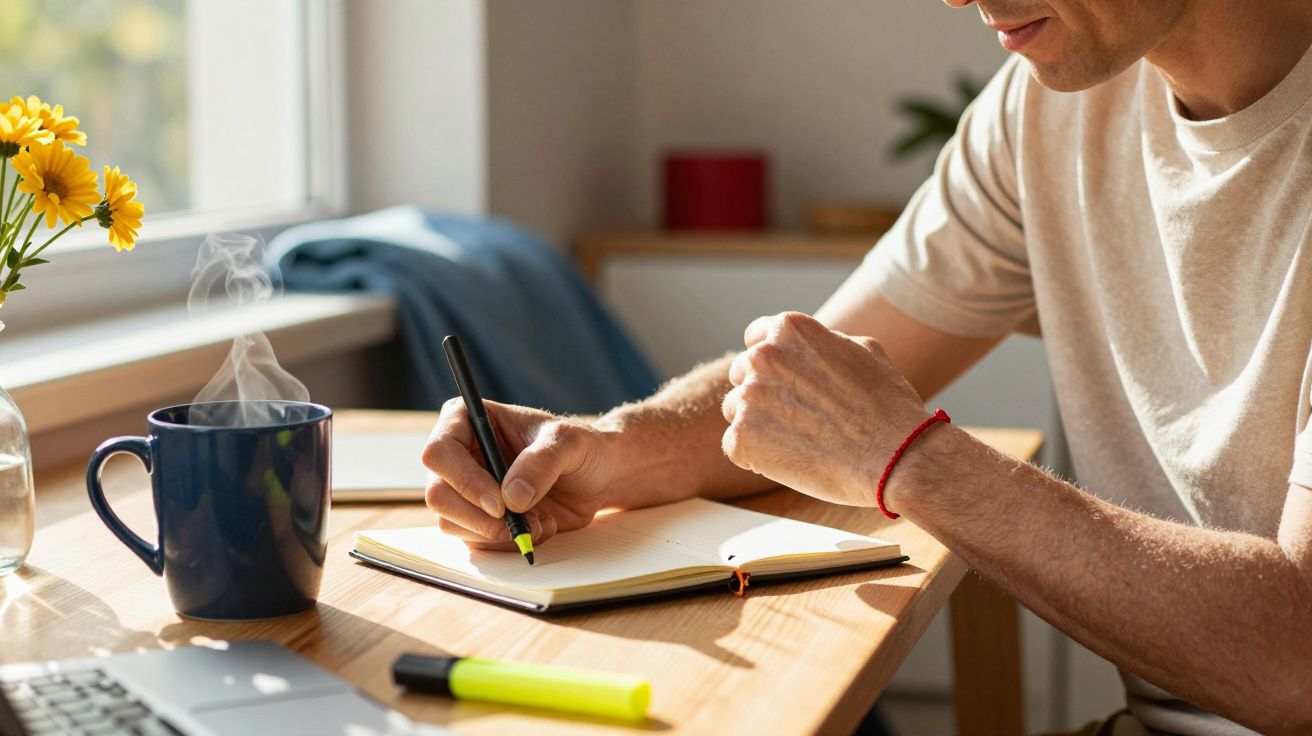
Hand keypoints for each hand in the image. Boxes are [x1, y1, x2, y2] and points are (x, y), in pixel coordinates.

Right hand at [422, 400, 613, 549]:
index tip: (500, 503)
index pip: (440, 452)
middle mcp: (458, 454)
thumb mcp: (569, 443)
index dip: (464, 481)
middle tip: (520, 523)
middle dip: (479, 517)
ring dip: (497, 532)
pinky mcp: (477, 518)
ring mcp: (464, 489)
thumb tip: (510, 498)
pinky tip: (538, 526)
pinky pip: (474, 541)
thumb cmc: (581, 447)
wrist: (597, 477)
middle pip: (438, 494)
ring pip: (452, 523)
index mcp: (466, 419)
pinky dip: (506, 542)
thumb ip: (541, 462)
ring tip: (539, 520)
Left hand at [720, 312, 929, 506]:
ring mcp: (748, 398)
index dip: (772, 363)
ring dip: (758, 424)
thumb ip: (826, 342)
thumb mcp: (865, 350)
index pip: (755, 338)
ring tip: (799, 440)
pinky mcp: (741, 439)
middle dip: (763, 393)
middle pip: (742, 374)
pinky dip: (756, 456)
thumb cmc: (887, 405)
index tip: (785, 382)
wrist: (895, 456)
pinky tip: (792, 460)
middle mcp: (762, 357)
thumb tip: (809, 346)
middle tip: (798, 418)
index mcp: (789, 329)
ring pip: (736, 409)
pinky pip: (736, 445)